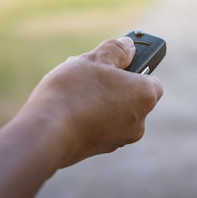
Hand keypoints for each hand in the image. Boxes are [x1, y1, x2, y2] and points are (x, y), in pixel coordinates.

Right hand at [20, 37, 163, 166]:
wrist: (45, 134)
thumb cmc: (74, 92)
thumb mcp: (96, 59)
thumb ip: (116, 50)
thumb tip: (129, 46)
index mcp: (145, 96)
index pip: (150, 79)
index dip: (133, 68)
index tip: (114, 62)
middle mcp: (139, 122)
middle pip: (130, 95)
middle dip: (111, 83)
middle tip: (88, 72)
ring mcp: (118, 139)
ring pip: (113, 111)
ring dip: (98, 99)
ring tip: (72, 88)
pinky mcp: (98, 150)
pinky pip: (98, 126)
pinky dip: (88, 116)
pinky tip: (66, 107)